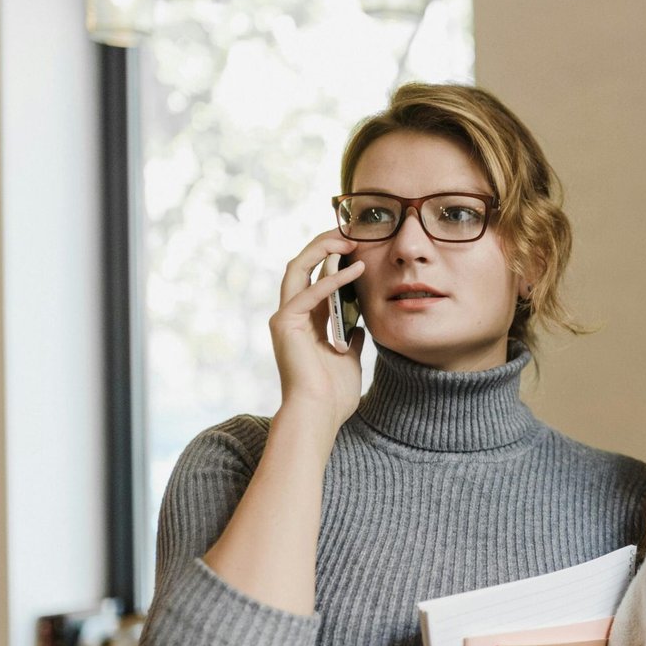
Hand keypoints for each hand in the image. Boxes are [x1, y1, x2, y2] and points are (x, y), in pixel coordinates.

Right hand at [270, 231, 366, 431]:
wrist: (319, 414)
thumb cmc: (333, 394)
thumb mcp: (349, 357)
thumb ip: (350, 338)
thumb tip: (361, 325)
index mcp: (305, 321)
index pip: (315, 277)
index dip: (332, 257)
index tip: (357, 244)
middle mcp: (290, 314)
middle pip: (302, 264)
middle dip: (324, 244)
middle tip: (351, 231)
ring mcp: (284, 317)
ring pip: (298, 268)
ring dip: (323, 249)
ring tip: (350, 239)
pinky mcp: (285, 323)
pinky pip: (311, 292)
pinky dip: (333, 279)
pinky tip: (356, 269)